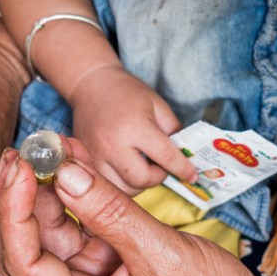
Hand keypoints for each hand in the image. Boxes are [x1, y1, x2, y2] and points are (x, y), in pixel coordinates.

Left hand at [0, 140, 272, 275]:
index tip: (19, 171)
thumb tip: (65, 175)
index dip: (13, 215)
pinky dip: (72, 194)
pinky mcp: (104, 263)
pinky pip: (76, 226)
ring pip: (47, 233)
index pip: (25, 265)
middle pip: (23, 249)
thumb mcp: (163, 254)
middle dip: (14, 201)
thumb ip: (111, 214)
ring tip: (48, 148)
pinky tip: (73, 162)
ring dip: (43, 191)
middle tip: (18, 154)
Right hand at [68, 66, 196, 194]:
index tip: (191, 175)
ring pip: (122, 188)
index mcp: (135, 128)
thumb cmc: (126, 93)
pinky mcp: (85, 162)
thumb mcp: (158, 105)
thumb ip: (173, 131)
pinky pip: (107, 184)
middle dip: (156, 177)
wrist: (90, 87)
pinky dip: (120, 182)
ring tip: (140, 167)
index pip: (166, 157)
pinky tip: (124, 169)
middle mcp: (112, 145)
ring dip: (137, 182)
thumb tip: (184, 157)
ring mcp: (95, 156)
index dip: (183, 168)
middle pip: (141, 181)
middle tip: (158, 165)